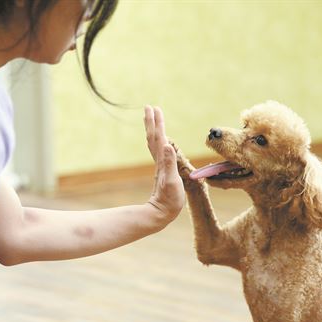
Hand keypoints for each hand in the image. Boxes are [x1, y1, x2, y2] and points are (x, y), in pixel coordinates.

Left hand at [143, 106, 184, 222]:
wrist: (161, 214)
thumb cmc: (169, 200)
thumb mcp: (172, 181)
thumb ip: (170, 163)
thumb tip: (166, 144)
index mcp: (162, 161)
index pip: (159, 137)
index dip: (157, 123)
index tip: (154, 108)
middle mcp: (159, 161)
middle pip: (154, 137)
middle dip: (152, 121)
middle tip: (149, 107)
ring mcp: (160, 166)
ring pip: (154, 144)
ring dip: (153, 130)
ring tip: (152, 118)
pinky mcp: (162, 171)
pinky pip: (158, 152)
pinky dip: (158, 141)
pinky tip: (160, 140)